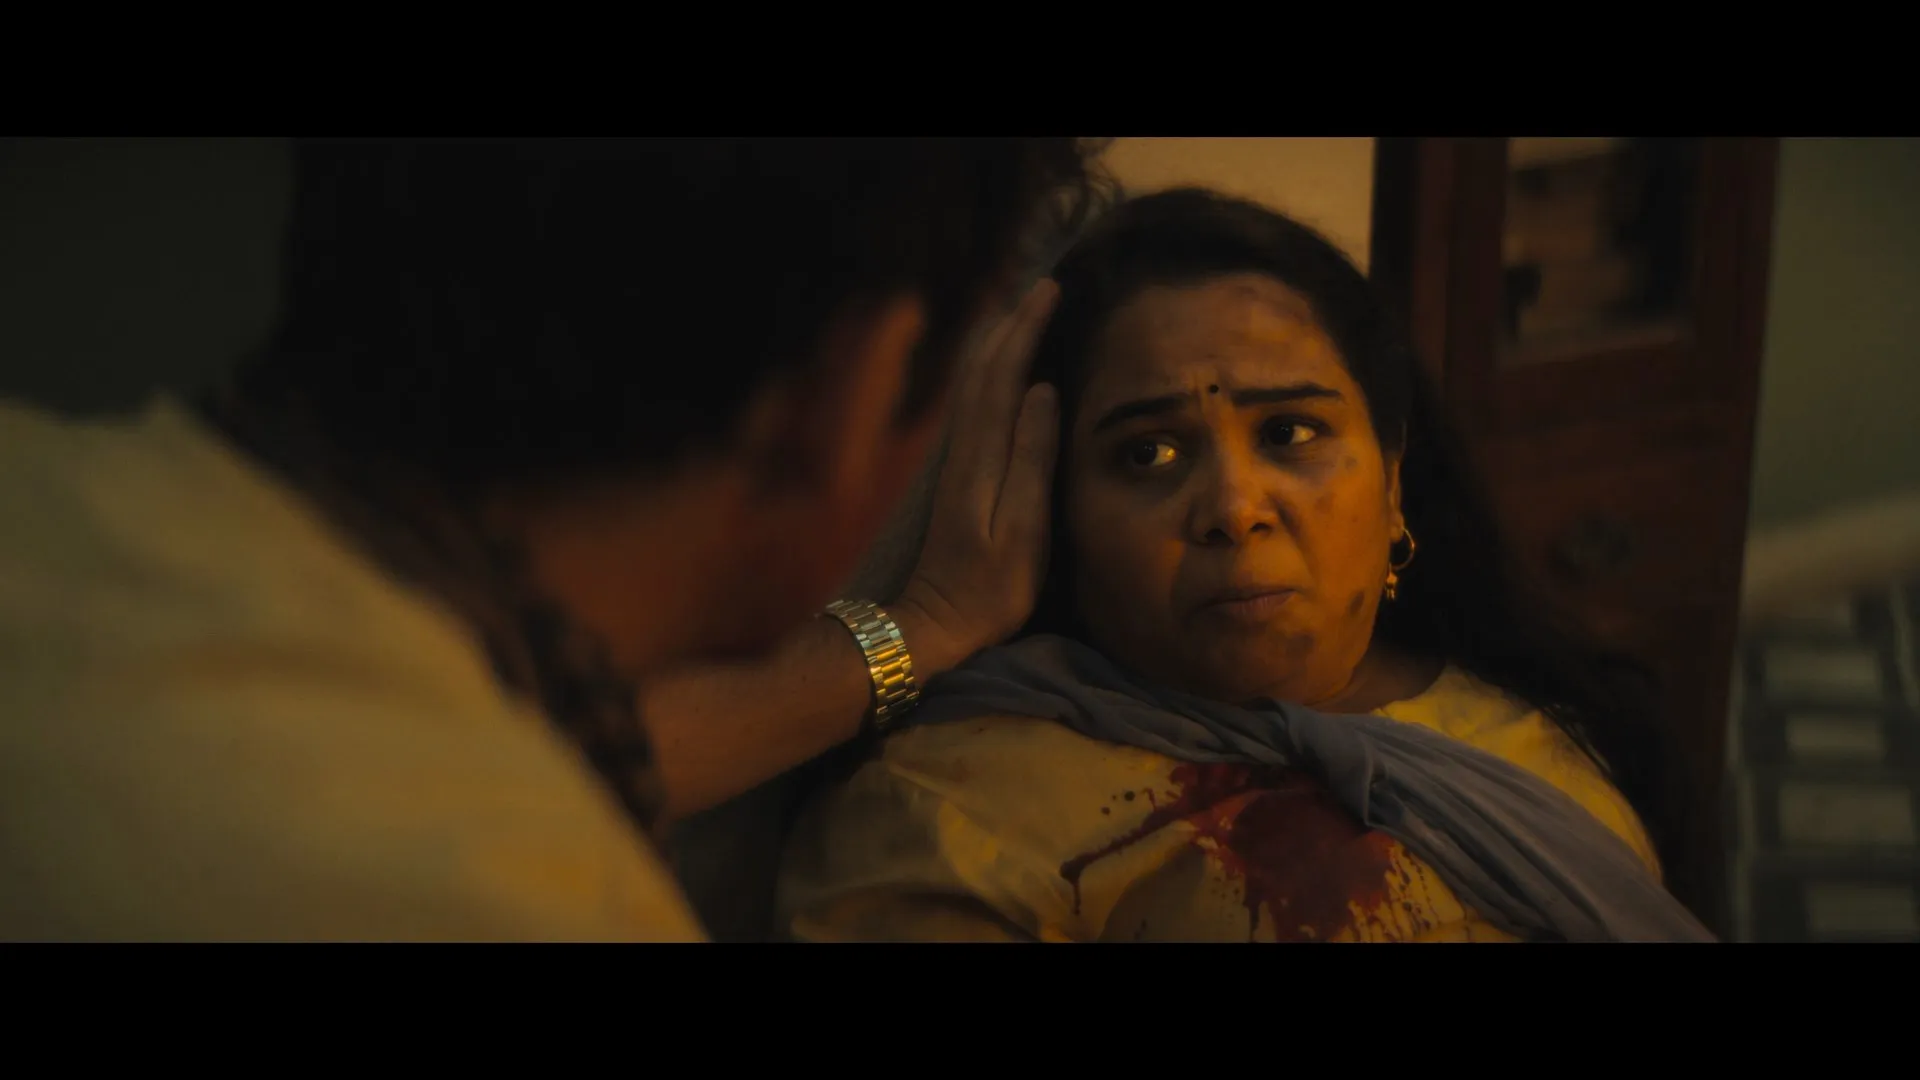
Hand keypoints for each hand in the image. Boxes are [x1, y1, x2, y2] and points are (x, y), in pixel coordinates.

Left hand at [893, 280, 1061, 674]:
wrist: (934, 625)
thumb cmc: (989, 589)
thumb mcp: (1023, 530)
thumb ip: (1032, 459)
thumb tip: (1042, 390)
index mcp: (981, 456)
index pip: (1004, 373)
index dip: (1027, 328)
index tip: (1053, 288)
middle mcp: (963, 449)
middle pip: (983, 368)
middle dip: (1012, 321)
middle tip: (1045, 285)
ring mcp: (956, 461)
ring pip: (973, 382)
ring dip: (997, 341)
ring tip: (1024, 311)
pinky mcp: (956, 476)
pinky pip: (973, 403)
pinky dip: (988, 372)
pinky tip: (1001, 371)